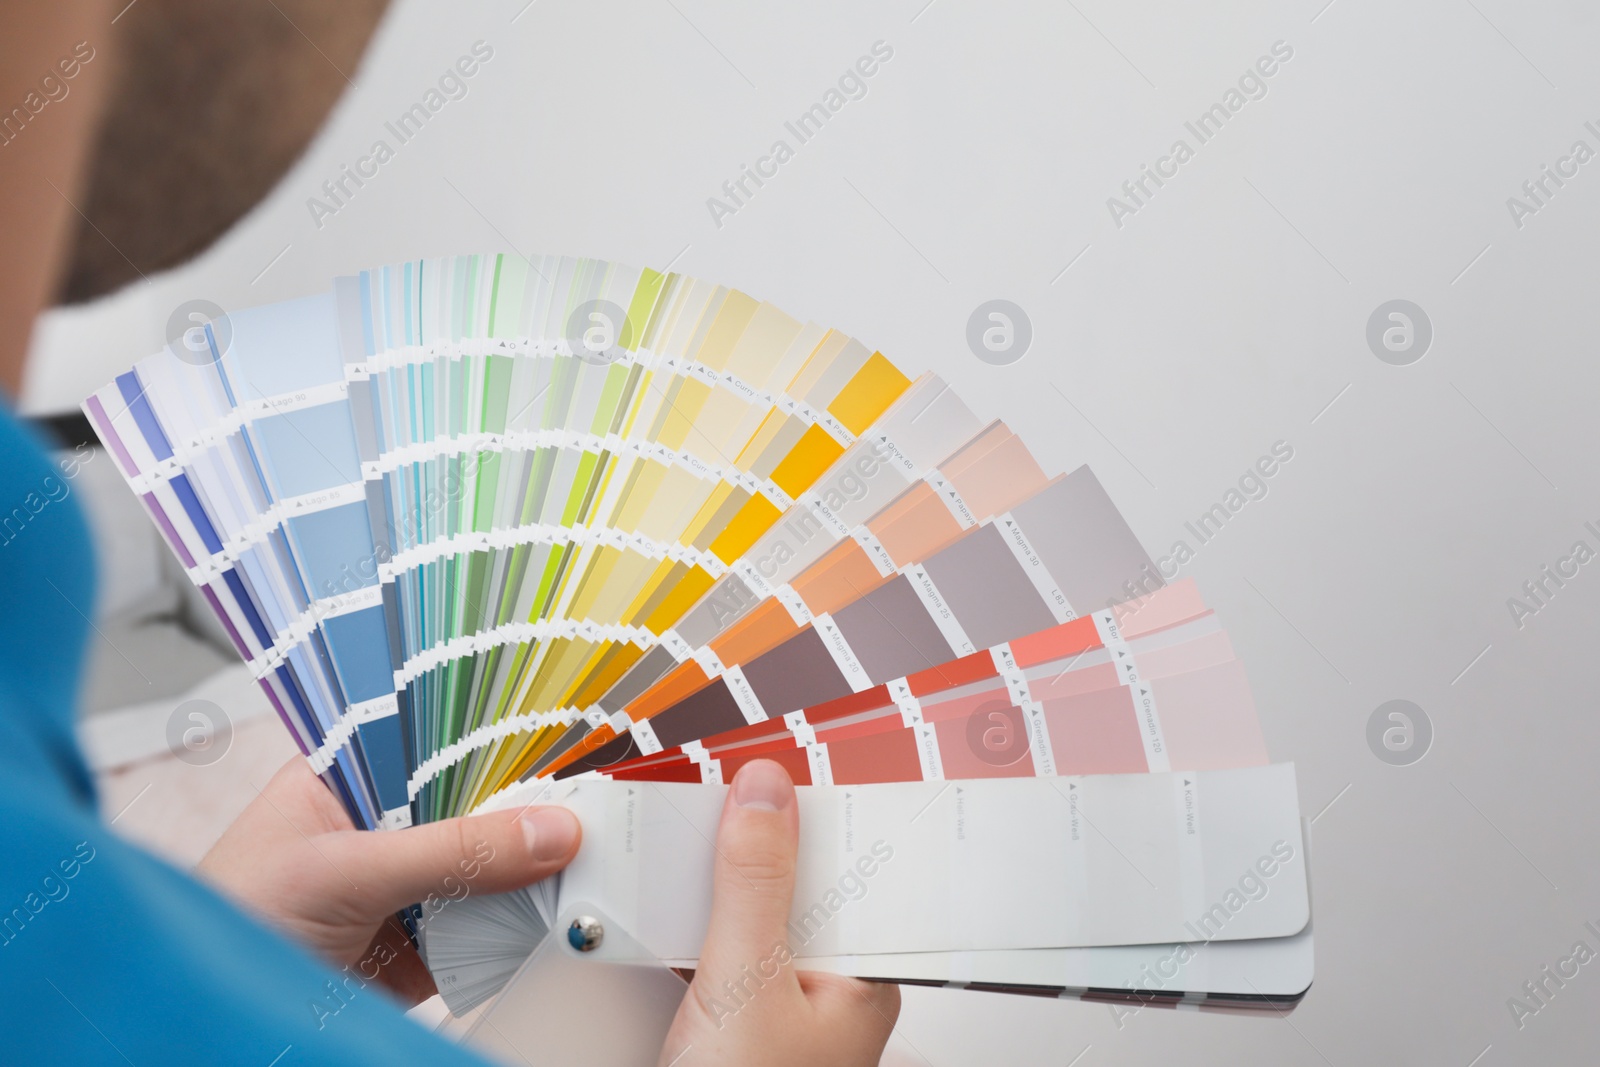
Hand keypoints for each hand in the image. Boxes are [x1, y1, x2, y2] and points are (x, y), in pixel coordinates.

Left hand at [197, 757, 580, 1005]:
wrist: (202, 1029)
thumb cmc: (234, 924)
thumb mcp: (345, 873)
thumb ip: (452, 852)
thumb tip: (553, 830)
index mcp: (347, 777)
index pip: (438, 741)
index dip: (501, 738)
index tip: (571, 736)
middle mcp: (379, 827)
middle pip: (473, 806)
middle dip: (530, 809)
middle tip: (603, 803)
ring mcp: (401, 892)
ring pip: (487, 869)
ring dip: (534, 872)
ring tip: (601, 858)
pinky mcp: (419, 953)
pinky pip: (485, 931)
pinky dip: (522, 931)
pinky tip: (562, 917)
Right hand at [658, 759, 900, 1065]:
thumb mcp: (748, 982)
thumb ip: (754, 887)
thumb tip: (765, 796)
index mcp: (864, 977)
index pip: (853, 869)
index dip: (818, 816)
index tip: (776, 772)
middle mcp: (833, 988)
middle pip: (800, 885)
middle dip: (760, 842)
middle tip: (723, 792)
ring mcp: (784, 1004)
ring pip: (756, 915)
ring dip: (720, 884)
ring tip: (686, 837)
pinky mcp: (740, 1020)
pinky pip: (723, 948)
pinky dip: (694, 924)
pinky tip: (668, 904)